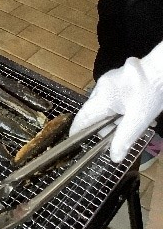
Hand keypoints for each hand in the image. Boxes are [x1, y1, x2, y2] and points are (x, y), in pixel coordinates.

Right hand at [69, 43, 162, 162]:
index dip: (78, 129)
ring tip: (132, 125)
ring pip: (104, 106)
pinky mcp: (116, 79)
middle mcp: (101, 87)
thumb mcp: (138, 120)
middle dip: (104, 127)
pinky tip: (133, 114)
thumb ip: (124, 139)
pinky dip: (118, 109)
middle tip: (118, 138)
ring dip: (114, 118)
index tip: (73, 140)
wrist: (159, 70)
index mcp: (102, 97)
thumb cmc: (148, 94)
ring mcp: (108, 81)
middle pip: (95, 113)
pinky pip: (111, 99)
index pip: (84, 116)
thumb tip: (114, 158)